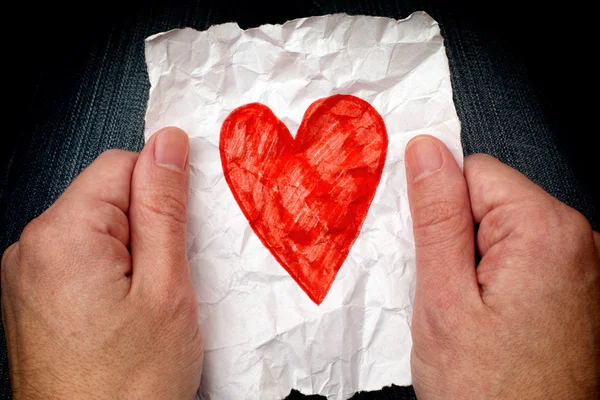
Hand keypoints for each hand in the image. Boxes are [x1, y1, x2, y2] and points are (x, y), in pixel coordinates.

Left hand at [1, 128, 201, 398]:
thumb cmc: (129, 386)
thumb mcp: (167, 287)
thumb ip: (164, 207)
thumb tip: (168, 145)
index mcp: (62, 235)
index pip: (122, 163)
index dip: (162, 190)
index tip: (181, 229)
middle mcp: (31, 248)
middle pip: (107, 196)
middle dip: (147, 225)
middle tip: (167, 279)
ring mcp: (27, 275)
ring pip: (99, 229)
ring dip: (133, 253)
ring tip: (148, 304)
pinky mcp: (34, 297)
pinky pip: (83, 259)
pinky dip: (113, 273)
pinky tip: (127, 314)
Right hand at [405, 135, 599, 398]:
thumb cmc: (491, 390)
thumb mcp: (444, 297)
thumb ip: (436, 217)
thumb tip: (426, 153)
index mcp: (545, 229)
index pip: (473, 170)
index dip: (438, 208)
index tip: (427, 249)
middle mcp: (577, 239)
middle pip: (489, 200)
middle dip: (454, 237)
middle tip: (445, 293)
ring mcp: (581, 266)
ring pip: (499, 231)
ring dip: (471, 261)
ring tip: (467, 313)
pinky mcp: (573, 289)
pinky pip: (519, 258)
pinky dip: (492, 278)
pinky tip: (486, 318)